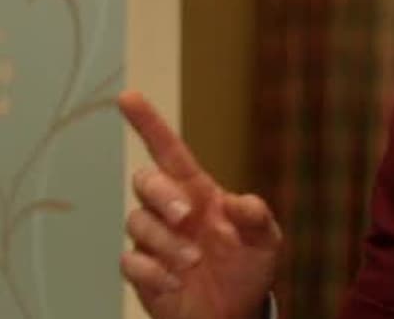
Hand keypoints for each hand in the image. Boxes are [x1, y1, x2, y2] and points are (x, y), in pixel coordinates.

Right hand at [120, 91, 282, 318]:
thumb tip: (240, 202)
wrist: (233, 314)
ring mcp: (154, 240)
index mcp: (198, 193)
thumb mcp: (265, 241)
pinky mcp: (143, 271)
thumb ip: (257, 218)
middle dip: (160, 193)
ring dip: (166, 243)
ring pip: (138, 224)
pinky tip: (175, 284)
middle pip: (145, 181)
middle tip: (185, 216)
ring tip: (193, 264)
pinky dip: (153, 273)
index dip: (148, 123)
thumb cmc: (247, 268)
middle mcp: (171, 211)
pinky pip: (130, 262)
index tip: (128, 97)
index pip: (169, 151)